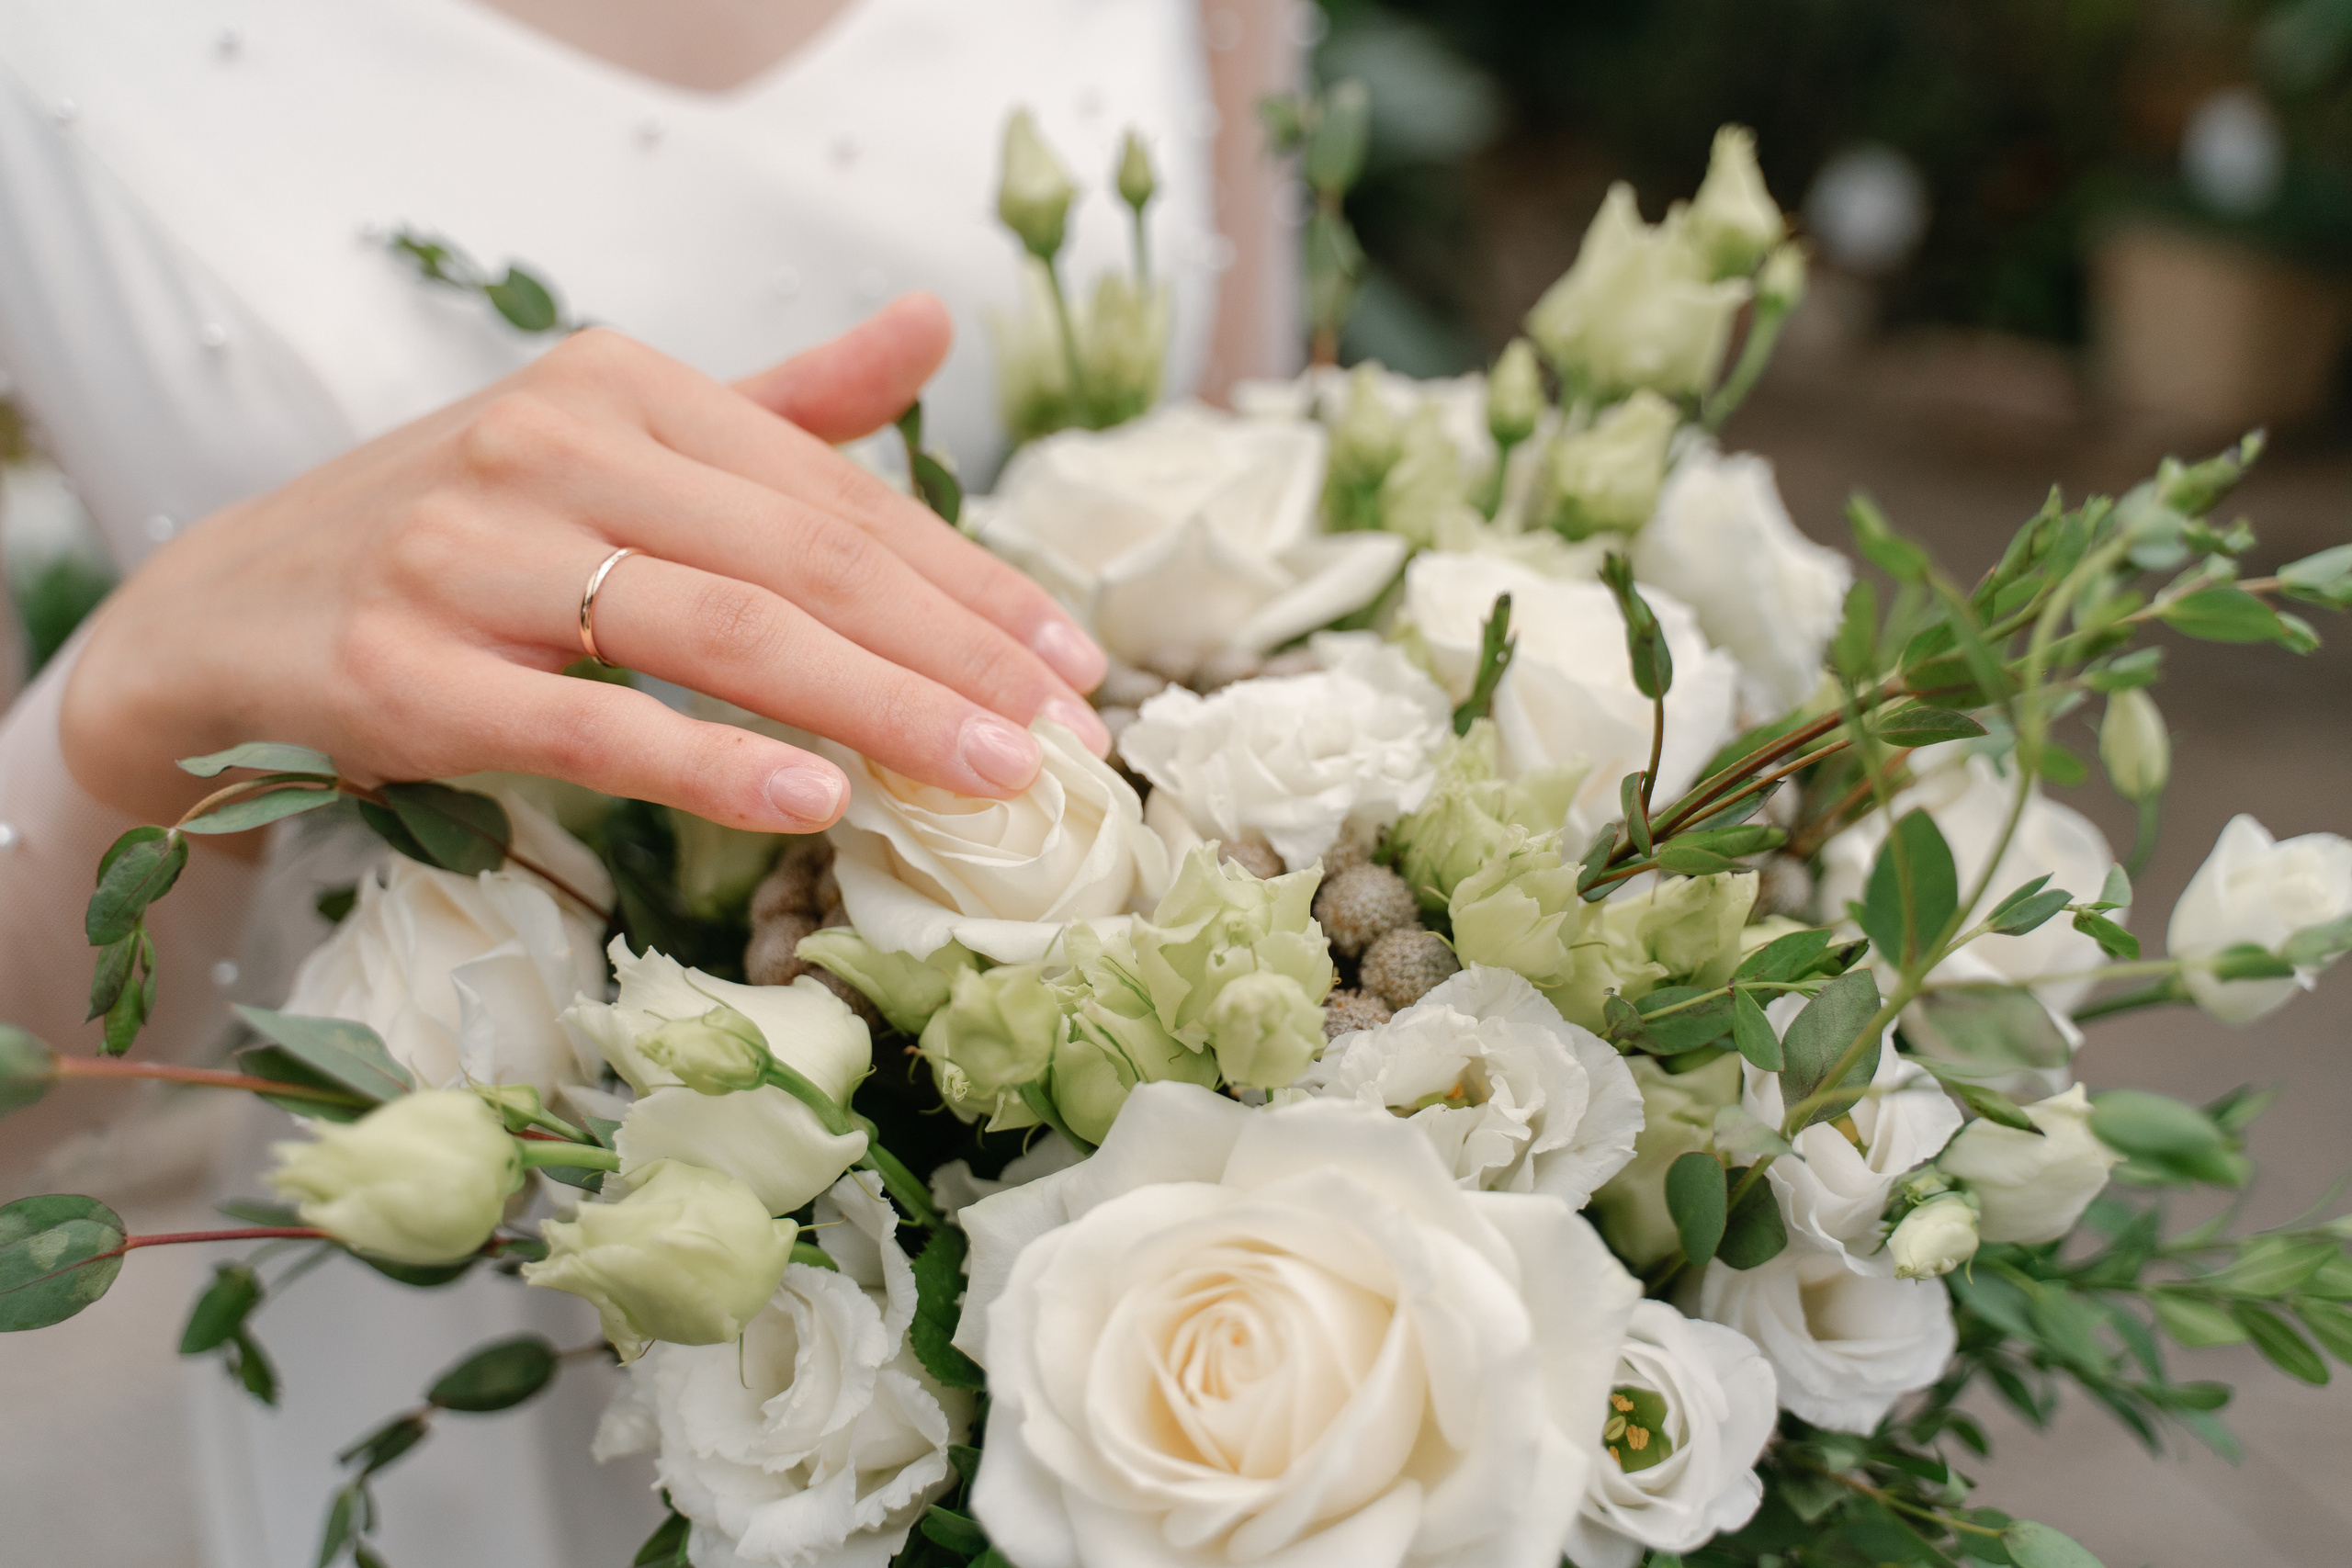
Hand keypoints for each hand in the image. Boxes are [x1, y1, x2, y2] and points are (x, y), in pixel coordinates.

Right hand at [59, 296, 1109, 830]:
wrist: (220, 615)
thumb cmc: (455, 539)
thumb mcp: (611, 445)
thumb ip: (778, 407)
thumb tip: (929, 324)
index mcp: (619, 383)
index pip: (834, 494)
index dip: (967, 582)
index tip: (1072, 663)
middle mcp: (547, 446)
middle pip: (801, 560)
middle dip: (954, 653)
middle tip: (1067, 735)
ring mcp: (467, 556)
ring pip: (718, 631)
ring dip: (876, 708)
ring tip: (992, 773)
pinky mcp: (402, 672)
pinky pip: (588, 720)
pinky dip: (708, 759)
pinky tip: (815, 798)